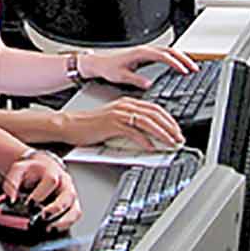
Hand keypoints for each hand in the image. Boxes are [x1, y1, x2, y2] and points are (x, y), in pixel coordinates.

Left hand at [1, 152, 80, 231]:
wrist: (43, 167)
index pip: (51, 181)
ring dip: (61, 221)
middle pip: (67, 196)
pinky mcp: (73, 205)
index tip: (29, 204)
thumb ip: (12, 184)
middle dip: (53, 209)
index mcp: (52, 171)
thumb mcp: (19, 170)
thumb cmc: (31, 171)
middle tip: (41, 217)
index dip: (40, 194)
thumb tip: (11, 200)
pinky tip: (52, 228)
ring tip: (47, 227)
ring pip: (74, 209)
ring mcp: (71, 194)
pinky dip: (65, 225)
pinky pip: (75, 216)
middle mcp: (65, 182)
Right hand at [64, 97, 183, 149]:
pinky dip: (144, 140)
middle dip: (170, 127)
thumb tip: (149, 138)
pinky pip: (133, 132)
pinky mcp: (112, 124)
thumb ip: (132, 125)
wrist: (70, 125)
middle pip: (155, 114)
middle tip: (179, 138)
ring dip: (162, 133)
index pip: (155, 109)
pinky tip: (150, 147)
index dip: (169, 120)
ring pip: (147, 122)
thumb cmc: (90, 125)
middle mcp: (125, 106)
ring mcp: (119, 114)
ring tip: (170, 143)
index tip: (176, 131)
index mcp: (127, 103)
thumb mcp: (115, 121)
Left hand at [79, 45, 199, 87]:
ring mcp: (146, 51)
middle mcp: (145, 50)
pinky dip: (175, 58)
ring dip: (181, 58)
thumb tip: (149, 83)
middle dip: (184, 59)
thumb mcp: (121, 76)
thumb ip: (136, 79)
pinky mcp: (146, 55)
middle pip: (170, 51)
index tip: (184, 70)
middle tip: (195, 68)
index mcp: (140, 53)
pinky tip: (180, 65)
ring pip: (169, 51)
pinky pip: (164, 54)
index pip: (163, 56)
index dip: (175, 63)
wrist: (99, 63)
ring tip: (192, 67)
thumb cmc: (108, 68)